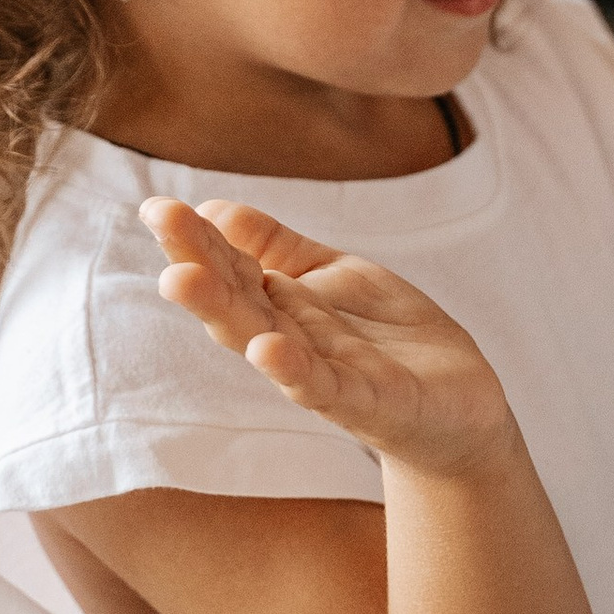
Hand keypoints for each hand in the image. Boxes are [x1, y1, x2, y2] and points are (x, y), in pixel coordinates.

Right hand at [141, 197, 518, 480]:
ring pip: (263, 342)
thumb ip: (277, 248)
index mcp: (282, 308)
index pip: (232, 269)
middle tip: (160, 223)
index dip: (196, 239)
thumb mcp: (333, 278)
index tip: (155, 205)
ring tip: (182, 280)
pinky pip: (324, 388)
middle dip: (195, 265)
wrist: (459, 408)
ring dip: (222, 313)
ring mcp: (324, 376)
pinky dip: (294, 371)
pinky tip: (268, 347)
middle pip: (234, 302)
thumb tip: (214, 206)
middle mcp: (290, 342)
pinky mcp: (367, 404)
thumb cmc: (387, 340)